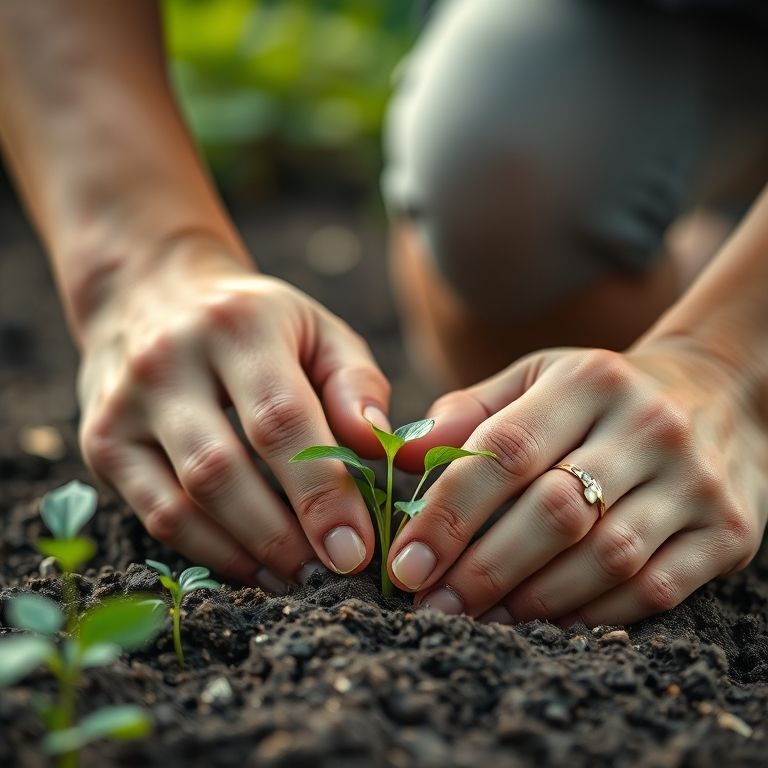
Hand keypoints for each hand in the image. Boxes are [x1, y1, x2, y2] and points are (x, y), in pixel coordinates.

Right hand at [77, 236, 390, 589]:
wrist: (151, 292)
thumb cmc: (256, 322)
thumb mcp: (318, 329)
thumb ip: (356, 384)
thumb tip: (382, 448)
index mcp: (238, 326)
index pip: (280, 419)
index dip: (320, 491)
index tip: (356, 549)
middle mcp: (168, 361)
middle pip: (221, 469)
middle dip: (282, 535)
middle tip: (330, 574)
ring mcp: (124, 405)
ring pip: (181, 501)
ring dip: (245, 553)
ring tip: (297, 579)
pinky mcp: (100, 442)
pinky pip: (154, 514)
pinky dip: (206, 551)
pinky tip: (251, 566)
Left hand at [388, 341, 766, 625]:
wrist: (714, 392)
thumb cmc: (599, 396)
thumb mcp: (537, 377)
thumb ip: (470, 412)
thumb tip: (400, 457)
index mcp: (589, 380)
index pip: (504, 451)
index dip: (448, 514)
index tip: (405, 563)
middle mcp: (648, 425)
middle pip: (553, 512)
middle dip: (482, 570)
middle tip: (433, 605)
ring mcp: (695, 480)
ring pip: (604, 558)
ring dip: (532, 602)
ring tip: (481, 619)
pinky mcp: (727, 530)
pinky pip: (654, 590)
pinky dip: (592, 614)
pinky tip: (546, 622)